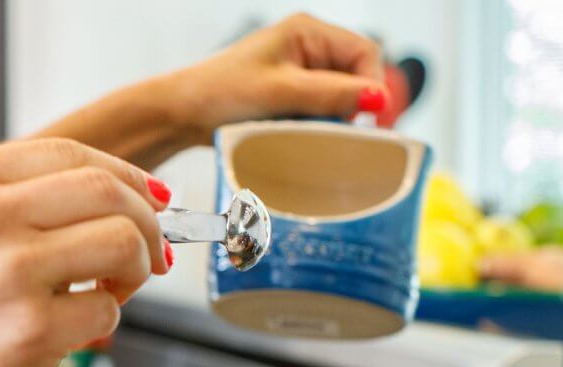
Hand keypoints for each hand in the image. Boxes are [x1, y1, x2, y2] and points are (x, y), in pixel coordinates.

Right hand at [0, 138, 169, 366]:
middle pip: (109, 192)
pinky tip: (70, 333)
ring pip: (122, 243)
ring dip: (136, 271)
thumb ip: (19, 203)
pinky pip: (105, 312)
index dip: (129, 178)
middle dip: (148, 224)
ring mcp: (6, 271)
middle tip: (151, 257)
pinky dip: (103, 323)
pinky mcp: (26, 329)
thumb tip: (125, 200)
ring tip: (110, 294)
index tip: (154, 202)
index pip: (73, 154)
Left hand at [173, 13, 387, 144]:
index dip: (373, 88)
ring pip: (339, 99)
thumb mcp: (280, 93)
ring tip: (313, 137)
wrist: (183, 114)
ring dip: (333, 121)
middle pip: (355, 77)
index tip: (372, 122)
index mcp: (308, 31)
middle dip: (352, 107)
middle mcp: (308, 47)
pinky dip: (317, 128)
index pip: (365, 54)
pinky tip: (303, 139)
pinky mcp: (291, 96)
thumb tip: (379, 98)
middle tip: (343, 137)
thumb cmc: (221, 93)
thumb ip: (331, 94)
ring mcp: (300, 72)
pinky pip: (320, 112)